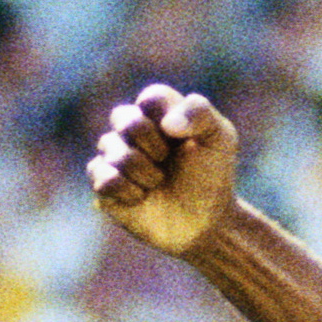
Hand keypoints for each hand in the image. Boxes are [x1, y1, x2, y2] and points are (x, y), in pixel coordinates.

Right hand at [87, 81, 237, 260]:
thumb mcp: (219, 138)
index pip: (151, 98)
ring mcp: (114, 155)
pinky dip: (128, 190)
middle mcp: (130, 128)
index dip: (170, 121)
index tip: (186, 140)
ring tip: (159, 182)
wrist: (203, 222)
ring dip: (144, 171)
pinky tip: (141, 197)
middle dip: (153, 144)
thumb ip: (199, 113)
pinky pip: (102, 177)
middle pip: (123, 118)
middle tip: (167, 160)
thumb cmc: (211, 176)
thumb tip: (167, 124)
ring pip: (109, 147)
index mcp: (158, 111)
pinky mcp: (103, 184)